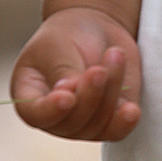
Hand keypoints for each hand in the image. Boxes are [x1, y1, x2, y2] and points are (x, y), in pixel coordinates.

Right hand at [11, 6, 141, 140]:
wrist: (95, 30)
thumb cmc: (68, 35)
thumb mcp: (58, 45)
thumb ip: (64, 71)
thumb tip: (72, 96)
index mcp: (30, 96)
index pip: (35, 114)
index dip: (50, 111)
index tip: (67, 96)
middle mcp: (55, 116)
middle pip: (71, 123)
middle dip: (90, 96)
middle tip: (99, 69)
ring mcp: (82, 122)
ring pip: (97, 125)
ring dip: (110, 93)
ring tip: (115, 54)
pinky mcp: (109, 119)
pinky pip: (116, 131)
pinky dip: (125, 121)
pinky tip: (131, 109)